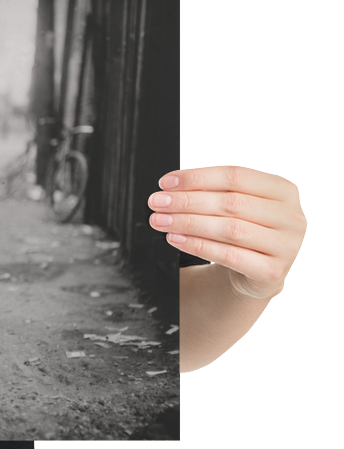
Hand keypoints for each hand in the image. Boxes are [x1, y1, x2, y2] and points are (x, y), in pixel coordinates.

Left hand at [148, 165, 306, 299]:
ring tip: (160, 221)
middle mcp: (291, 216)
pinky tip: (175, 239)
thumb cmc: (243, 230)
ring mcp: (286, 246)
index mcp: (283, 190)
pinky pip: (229, 256)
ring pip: (229, 229)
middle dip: (187, 201)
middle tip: (157, 202)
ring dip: (188, 223)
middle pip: (231, 203)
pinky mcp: (272, 272)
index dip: (197, 178)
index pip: (236, 175)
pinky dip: (198, 246)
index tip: (166, 183)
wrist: (257, 273)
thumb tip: (169, 188)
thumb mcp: (235, 206)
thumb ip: (211, 193)